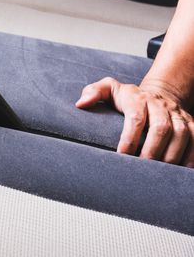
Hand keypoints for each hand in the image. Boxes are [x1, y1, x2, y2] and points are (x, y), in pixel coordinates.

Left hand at [76, 77, 193, 166]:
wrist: (160, 93)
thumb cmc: (128, 97)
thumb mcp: (109, 89)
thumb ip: (93, 92)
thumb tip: (80, 104)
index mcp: (138, 99)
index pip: (136, 118)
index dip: (130, 138)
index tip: (122, 155)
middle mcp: (160, 106)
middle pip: (161, 128)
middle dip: (152, 150)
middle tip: (141, 168)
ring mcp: (178, 115)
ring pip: (182, 135)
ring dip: (171, 156)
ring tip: (159, 174)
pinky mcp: (191, 124)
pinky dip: (191, 157)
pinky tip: (180, 171)